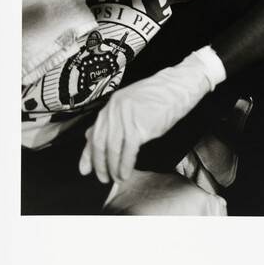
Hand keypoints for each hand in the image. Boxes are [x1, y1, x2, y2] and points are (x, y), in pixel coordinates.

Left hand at [79, 46, 225, 183]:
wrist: (179, 85)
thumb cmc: (159, 95)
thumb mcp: (130, 103)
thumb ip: (113, 118)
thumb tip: (93, 135)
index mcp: (111, 105)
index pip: (93, 134)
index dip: (87, 155)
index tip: (84, 170)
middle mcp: (115, 111)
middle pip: (100, 144)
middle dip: (99, 165)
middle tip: (103, 178)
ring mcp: (127, 118)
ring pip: (112, 150)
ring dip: (113, 168)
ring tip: (117, 178)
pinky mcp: (140, 127)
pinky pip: (128, 152)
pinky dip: (125, 166)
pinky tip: (125, 173)